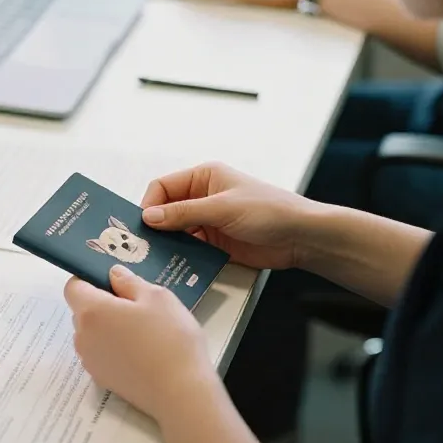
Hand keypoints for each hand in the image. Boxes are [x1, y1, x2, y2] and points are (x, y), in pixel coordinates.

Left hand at [65, 266, 219, 422]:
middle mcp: (82, 336)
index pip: (73, 287)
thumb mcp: (157, 297)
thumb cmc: (170, 338)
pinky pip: (100, 353)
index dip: (91, 281)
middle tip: (137, 307)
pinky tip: (140, 354)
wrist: (180, 393)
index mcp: (92, 311)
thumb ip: (129, 282)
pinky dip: (113, 348)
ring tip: (142, 333)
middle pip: (82, 311)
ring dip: (108, 328)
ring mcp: (90, 361)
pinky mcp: (101, 379)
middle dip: (103, 304)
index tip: (116, 285)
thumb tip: (113, 275)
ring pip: (92, 333)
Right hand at [141, 163, 318, 271]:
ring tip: (156, 258)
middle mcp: (203, 196)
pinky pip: (190, 248)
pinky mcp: (215, 242)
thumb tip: (150, 216)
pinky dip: (181, 256)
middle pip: (166, 210)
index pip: (163, 187)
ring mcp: (208, 220)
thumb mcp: (223, 208)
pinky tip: (175, 265)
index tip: (142, 225)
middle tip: (142, 245)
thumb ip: (184, 213)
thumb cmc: (269, 210)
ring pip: (176, 231)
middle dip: (156, 226)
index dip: (150, 204)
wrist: (300, 237)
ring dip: (168, 243)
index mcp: (204, 177)